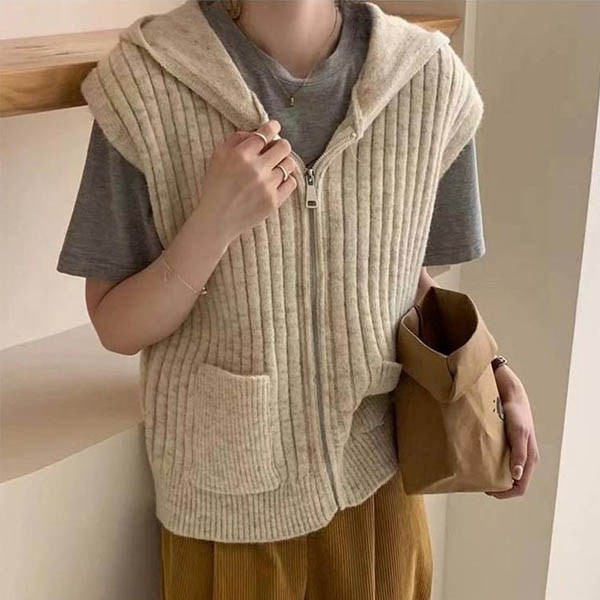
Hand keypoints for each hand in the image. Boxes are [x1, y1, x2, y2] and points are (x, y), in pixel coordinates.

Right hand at [199, 119, 299, 242]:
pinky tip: (278, 181)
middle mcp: (256, 169)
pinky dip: (287, 179)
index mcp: (241, 155)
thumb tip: (255, 132)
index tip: (274, 128)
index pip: (265, 133)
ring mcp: (267, 186)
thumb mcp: (218, 157)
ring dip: (283, 163)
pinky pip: (291, 183)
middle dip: (281, 146)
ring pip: (289, 164)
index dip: (273, 128)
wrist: (217, 219)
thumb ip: (236, 139)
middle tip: (276, 150)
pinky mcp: (274, 201)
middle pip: (284, 146)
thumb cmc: (216, 187)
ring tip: (275, 168)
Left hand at [485, 364, 540, 498]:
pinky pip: (499, 459)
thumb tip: (517, 476)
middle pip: (511, 482)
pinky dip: (489, 463)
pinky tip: (477, 459)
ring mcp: (515, 450)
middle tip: (478, 482)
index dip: (505, 493)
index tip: (488, 491)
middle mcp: (523, 457)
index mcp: (530, 459)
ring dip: (492, 474)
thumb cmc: (516, 412)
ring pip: (504, 470)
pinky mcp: (506, 443)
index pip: (520, 488)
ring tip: (476, 472)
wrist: (510, 393)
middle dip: (497, 486)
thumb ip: (519, 454)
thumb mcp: (518, 432)